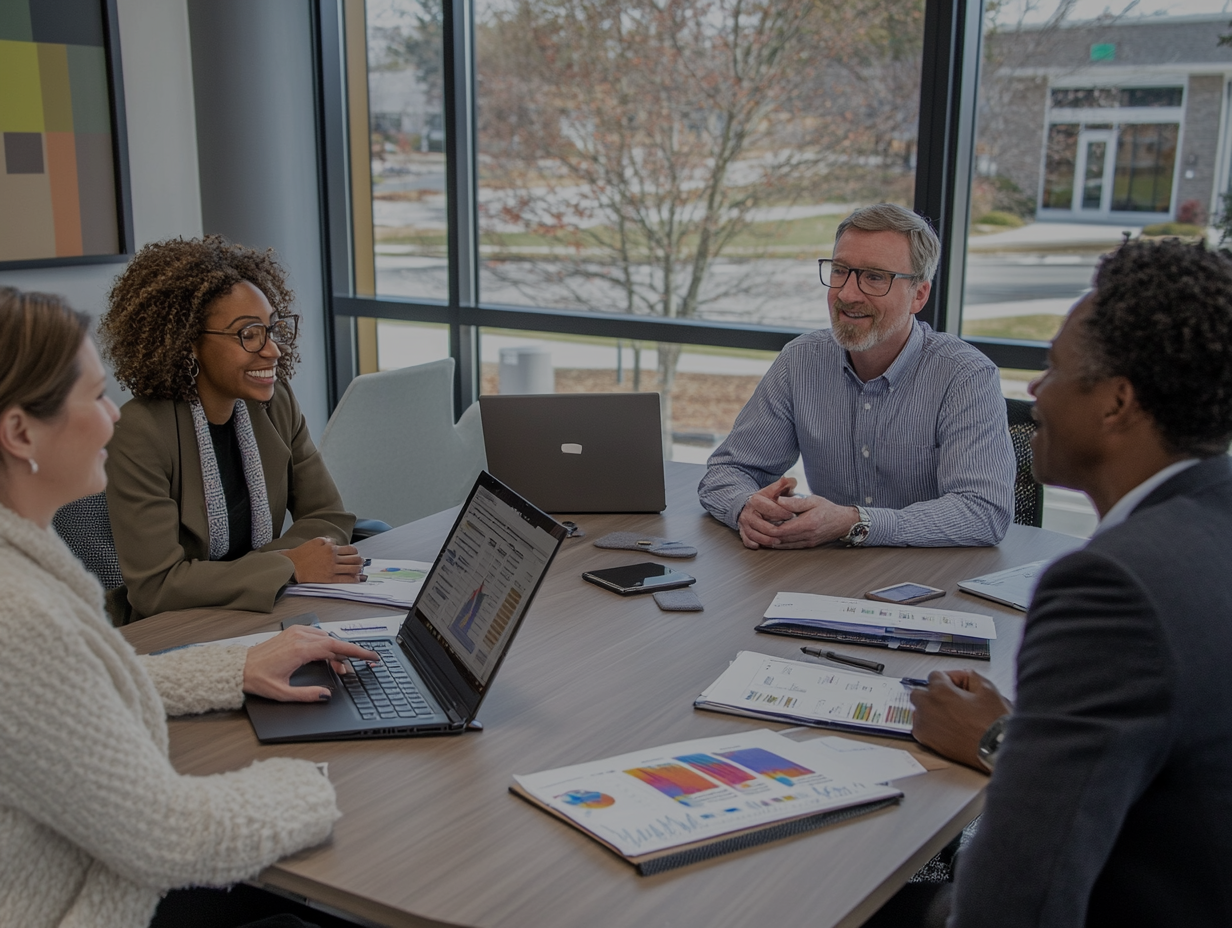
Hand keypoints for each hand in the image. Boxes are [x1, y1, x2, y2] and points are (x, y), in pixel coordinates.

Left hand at [242, 624, 380, 701]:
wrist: (238, 668)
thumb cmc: (257, 678)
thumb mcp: (283, 693)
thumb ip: (307, 695)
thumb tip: (326, 695)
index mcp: (301, 650)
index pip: (337, 648)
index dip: (357, 652)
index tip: (371, 656)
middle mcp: (300, 637)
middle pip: (335, 642)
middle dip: (349, 654)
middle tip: (358, 667)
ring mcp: (296, 633)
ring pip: (327, 638)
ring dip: (336, 651)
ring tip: (339, 668)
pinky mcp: (292, 633)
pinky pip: (317, 635)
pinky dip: (326, 645)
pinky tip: (326, 656)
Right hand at [280, 537, 363, 582]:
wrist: (292, 565)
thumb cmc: (302, 553)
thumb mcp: (315, 541)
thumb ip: (327, 540)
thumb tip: (334, 542)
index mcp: (331, 548)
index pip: (350, 550)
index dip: (356, 552)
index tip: (356, 555)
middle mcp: (333, 558)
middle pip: (354, 559)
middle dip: (360, 561)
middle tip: (361, 562)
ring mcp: (332, 569)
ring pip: (352, 569)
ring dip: (359, 569)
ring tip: (360, 570)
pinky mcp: (329, 579)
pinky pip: (345, 579)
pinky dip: (353, 579)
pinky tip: (357, 579)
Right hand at [737, 477, 798, 548]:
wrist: (745, 505)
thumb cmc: (763, 499)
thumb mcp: (771, 490)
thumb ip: (782, 485)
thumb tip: (791, 480)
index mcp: (755, 501)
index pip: (769, 508)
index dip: (781, 512)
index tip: (791, 515)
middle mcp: (748, 513)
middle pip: (761, 524)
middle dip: (775, 530)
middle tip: (786, 532)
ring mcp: (744, 523)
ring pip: (753, 534)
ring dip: (766, 540)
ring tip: (778, 542)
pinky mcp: (742, 531)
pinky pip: (746, 540)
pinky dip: (752, 543)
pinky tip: (760, 546)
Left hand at [759, 495, 860, 548]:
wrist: (844, 522)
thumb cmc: (828, 509)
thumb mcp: (812, 500)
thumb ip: (795, 502)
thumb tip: (778, 500)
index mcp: (807, 524)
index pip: (782, 530)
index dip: (769, 528)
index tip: (761, 521)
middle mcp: (807, 536)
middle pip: (781, 539)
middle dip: (767, 535)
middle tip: (757, 529)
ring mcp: (808, 542)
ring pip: (785, 545)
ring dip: (772, 541)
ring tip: (762, 534)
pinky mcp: (808, 545)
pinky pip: (791, 547)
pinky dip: (780, 544)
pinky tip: (773, 540)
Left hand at [910, 670, 1013, 770]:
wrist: (996, 750)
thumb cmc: (993, 725)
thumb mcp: (988, 690)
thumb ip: (971, 676)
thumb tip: (964, 675)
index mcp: (940, 691)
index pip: (935, 675)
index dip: (949, 679)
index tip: (957, 686)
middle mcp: (927, 706)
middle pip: (920, 691)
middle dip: (933, 693)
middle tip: (951, 700)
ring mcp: (924, 724)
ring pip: (918, 710)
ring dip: (930, 709)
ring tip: (950, 716)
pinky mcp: (925, 740)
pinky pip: (920, 727)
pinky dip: (929, 725)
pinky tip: (947, 728)